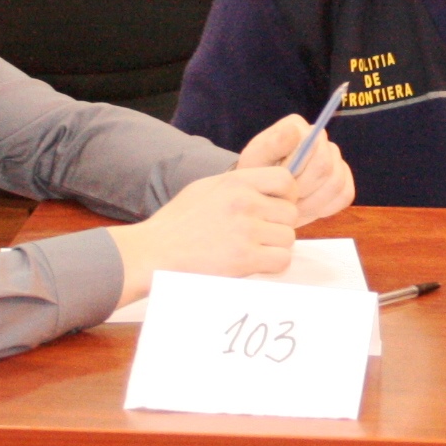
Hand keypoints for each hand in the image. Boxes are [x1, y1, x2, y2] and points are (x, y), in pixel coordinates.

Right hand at [107, 166, 306, 302]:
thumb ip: (238, 186)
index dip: (286, 196)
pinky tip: (253, 263)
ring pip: (288, 238)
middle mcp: (244, 202)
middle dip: (278, 225)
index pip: (285, 179)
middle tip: (259, 235)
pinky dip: (271, 265)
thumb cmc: (177, 223)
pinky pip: (281, 260)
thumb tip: (268, 190)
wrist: (154, 252)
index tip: (275, 208)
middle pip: (290, 213)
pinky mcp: (245, 258)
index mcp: (235, 182)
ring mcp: (246, 230)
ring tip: (252, 249)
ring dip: (275, 247)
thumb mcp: (206, 189)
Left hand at [236, 113, 355, 222]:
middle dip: (303, 188)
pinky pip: (345, 195)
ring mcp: (335, 159)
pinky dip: (326, 207)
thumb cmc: (257, 177)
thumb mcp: (255, 163)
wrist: (262, 197)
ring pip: (336, 183)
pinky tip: (307, 209)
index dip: (297, 169)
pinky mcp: (343, 180)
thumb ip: (271, 146)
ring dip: (312, 202)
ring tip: (292, 208)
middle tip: (285, 200)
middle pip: (326, 166)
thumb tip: (294, 130)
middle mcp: (320, 139)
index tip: (279, 181)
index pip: (313, 145)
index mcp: (298, 127)